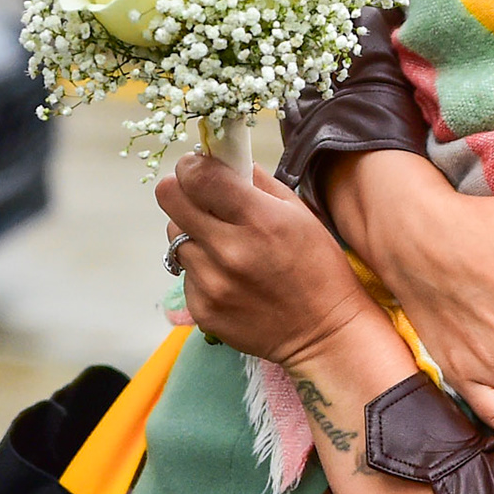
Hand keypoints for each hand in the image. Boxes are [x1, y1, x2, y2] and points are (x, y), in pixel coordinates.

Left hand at [156, 155, 389, 369]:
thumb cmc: (318, 269)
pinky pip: (185, 273)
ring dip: (192, 232)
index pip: (198, 176)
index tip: (198, 167)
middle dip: (182, 191)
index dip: (192, 166)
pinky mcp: (202, 308)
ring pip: (174, 237)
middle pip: (170, 199)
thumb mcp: (301, 215)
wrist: (324, 332)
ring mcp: (212, 283)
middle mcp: (229, 250)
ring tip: (222, 243)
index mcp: (259, 220)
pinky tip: (229, 276)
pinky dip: (201, 267)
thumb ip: (259, 183)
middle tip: (200, 198)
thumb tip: (226, 161)